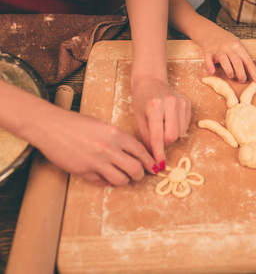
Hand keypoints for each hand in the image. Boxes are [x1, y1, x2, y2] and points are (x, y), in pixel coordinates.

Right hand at [36, 110, 155, 186]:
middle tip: (138, 175)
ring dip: (124, 180)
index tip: (155, 168)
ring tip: (122, 177)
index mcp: (116, 134)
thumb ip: (120, 140)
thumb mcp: (104, 126)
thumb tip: (135, 154)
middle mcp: (108, 149)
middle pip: (135, 169)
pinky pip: (102, 182)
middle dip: (139, 175)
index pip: (141, 152)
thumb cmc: (78, 124)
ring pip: (121, 180)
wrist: (51, 126)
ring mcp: (96, 161)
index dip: (150, 162)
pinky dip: (107, 181)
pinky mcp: (84, 171)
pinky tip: (106, 177)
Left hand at [131, 76, 190, 168]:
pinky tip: (170, 120)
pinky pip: (185, 126)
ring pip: (180, 133)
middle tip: (157, 138)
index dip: (158, 152)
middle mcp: (170, 103)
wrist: (150, 81)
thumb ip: (146, 137)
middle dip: (165, 143)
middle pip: (172, 136)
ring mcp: (181, 102)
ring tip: (163, 125)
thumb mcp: (138, 118)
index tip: (159, 165)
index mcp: (154, 106)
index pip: (157, 136)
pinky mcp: (187, 103)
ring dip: (171, 135)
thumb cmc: (141, 100)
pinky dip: (177, 128)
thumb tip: (153, 156)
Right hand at [199, 25, 255, 83]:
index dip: (253, 72)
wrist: (209, 31)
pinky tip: (212, 71)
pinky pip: (208, 59)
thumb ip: (242, 57)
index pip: (248, 60)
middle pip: (237, 61)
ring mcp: (218, 49)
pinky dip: (209, 65)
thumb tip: (249, 71)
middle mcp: (228, 47)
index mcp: (238, 47)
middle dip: (241, 73)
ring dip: (228, 69)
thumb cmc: (226, 41)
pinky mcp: (208, 51)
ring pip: (224, 59)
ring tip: (231, 76)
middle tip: (242, 81)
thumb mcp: (236, 45)